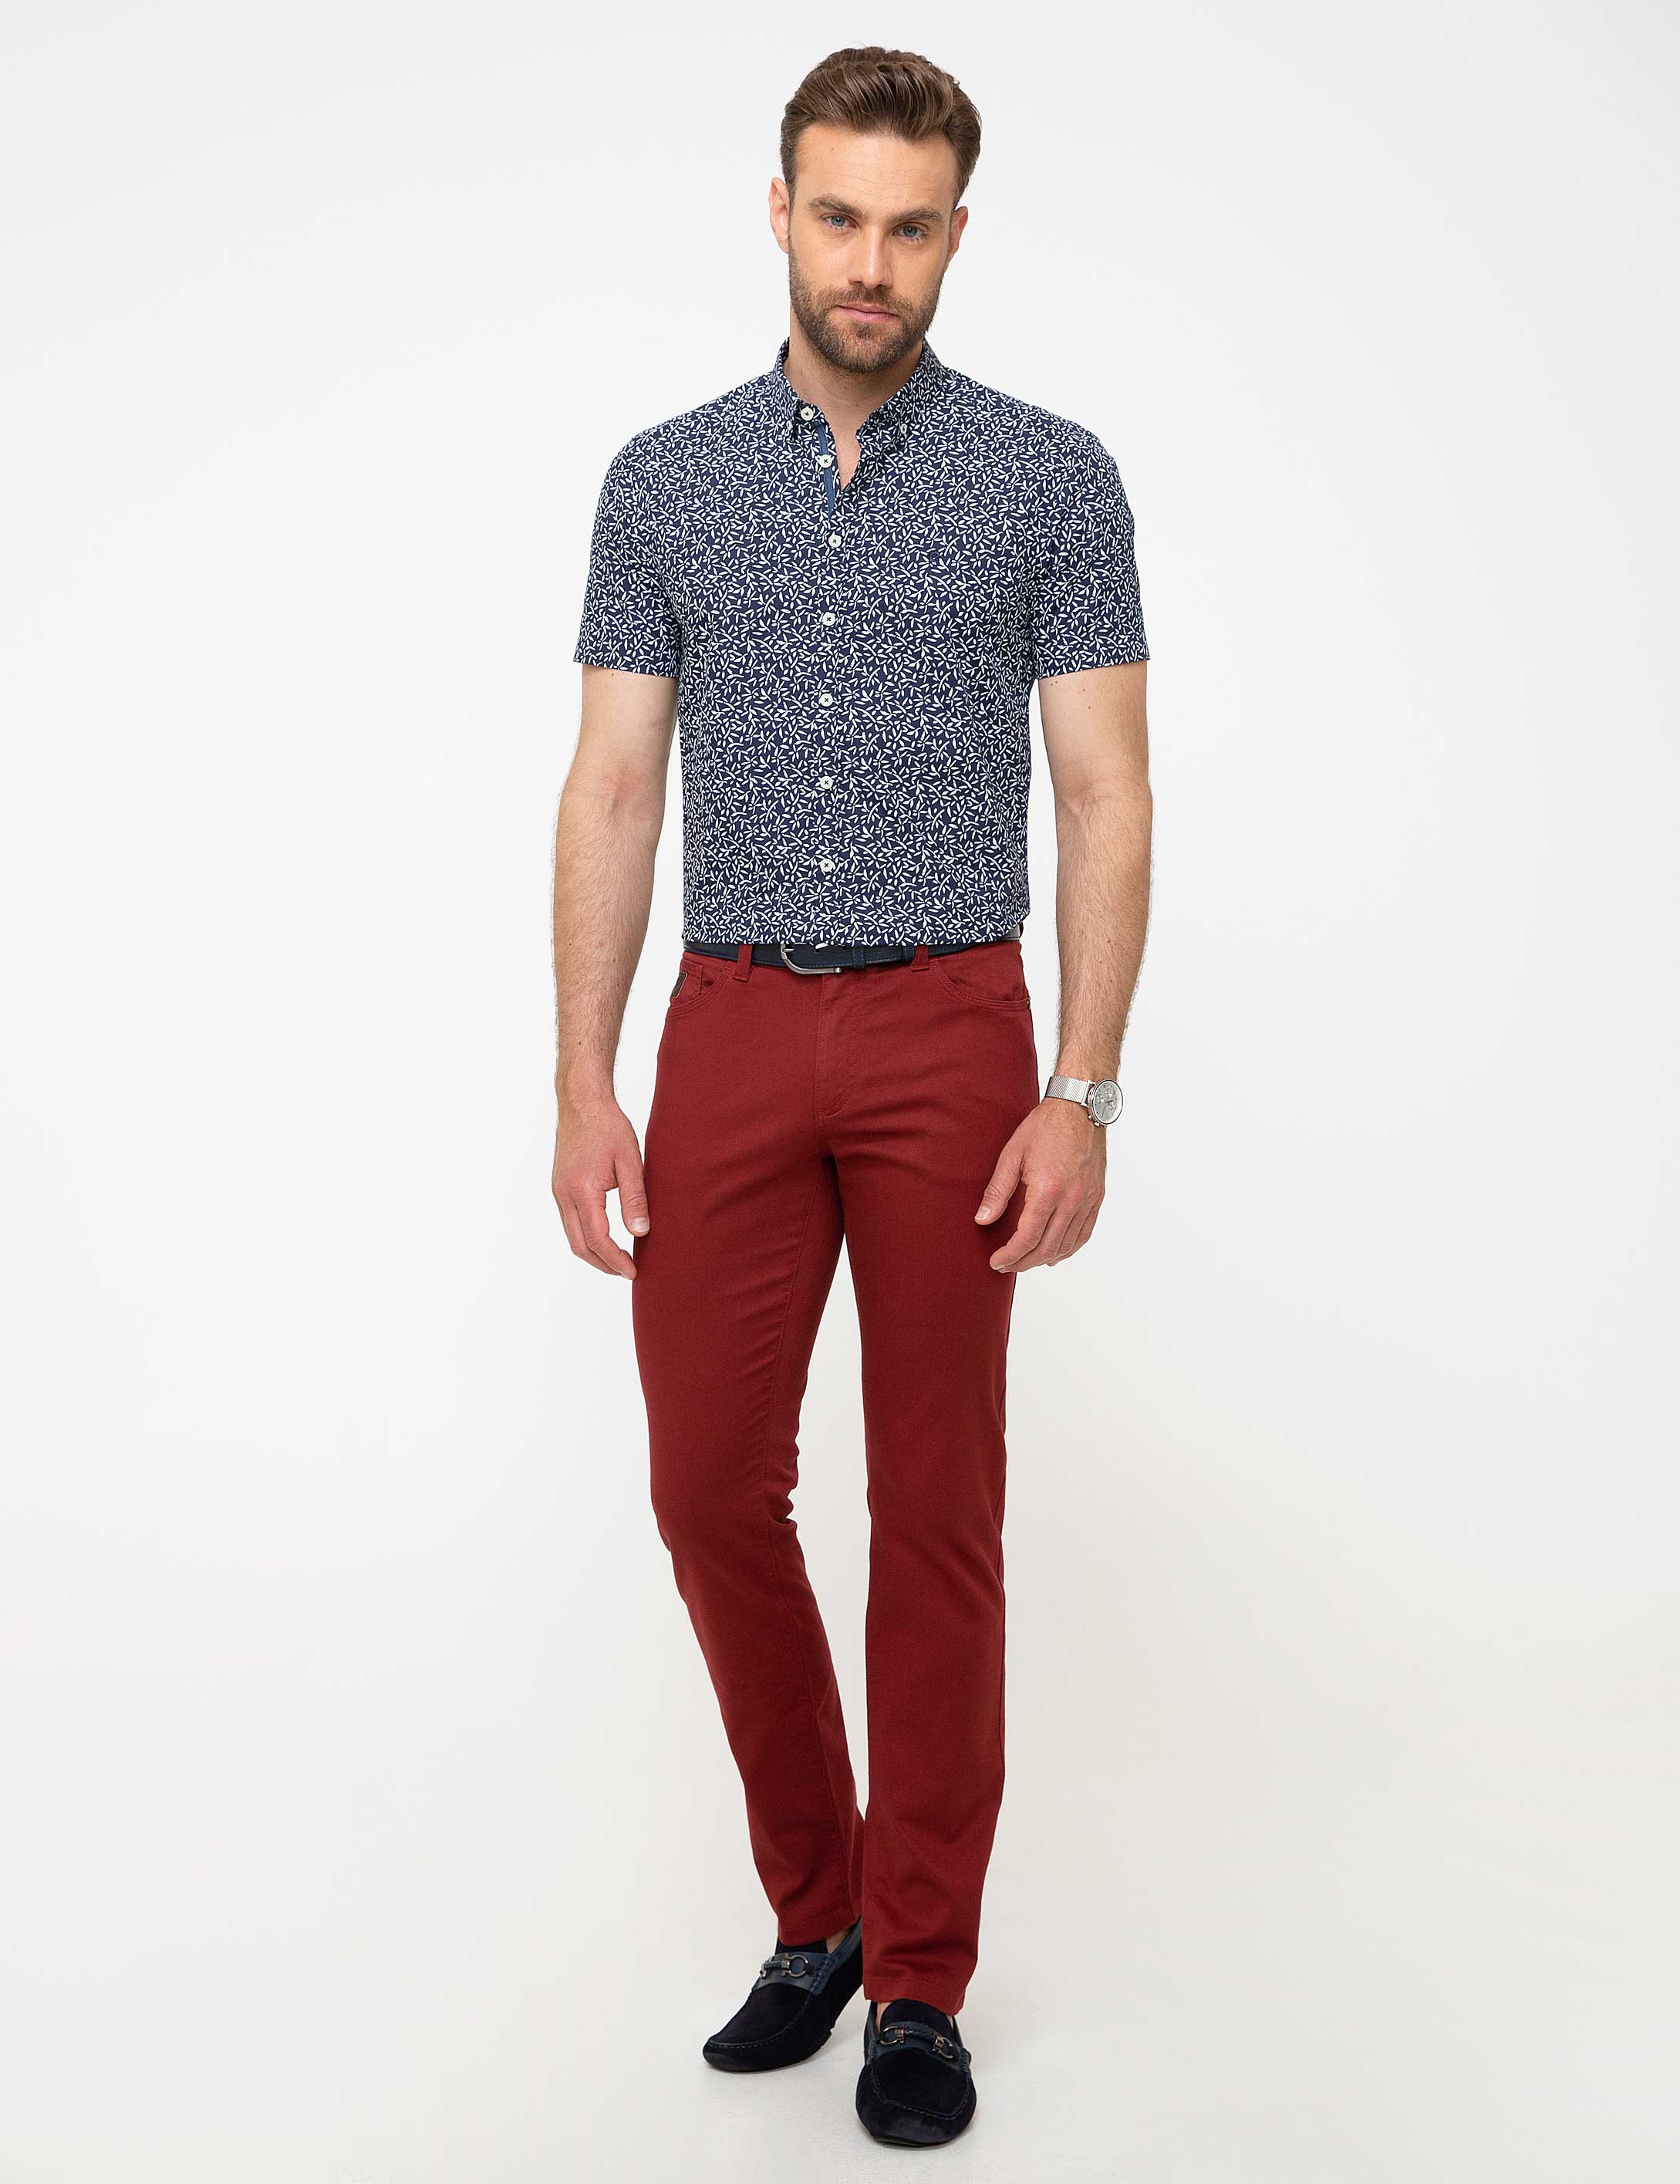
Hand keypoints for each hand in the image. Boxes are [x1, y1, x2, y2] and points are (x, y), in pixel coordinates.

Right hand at [553, 1092, 649, 1278]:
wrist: (582, 1102)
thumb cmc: (608, 1127)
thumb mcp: (630, 1161)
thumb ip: (635, 1199)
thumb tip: (640, 1233)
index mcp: (582, 1190)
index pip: (598, 1239)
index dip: (616, 1260)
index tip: (633, 1272)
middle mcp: (564, 1195)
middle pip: (580, 1245)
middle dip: (603, 1264)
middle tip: (626, 1272)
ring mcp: (558, 1192)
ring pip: (572, 1236)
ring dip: (593, 1253)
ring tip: (617, 1260)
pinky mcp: (559, 1187)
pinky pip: (569, 1222)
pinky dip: (585, 1237)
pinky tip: (604, 1237)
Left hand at [974, 1098, 1105, 1272]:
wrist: (1080, 1108)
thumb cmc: (1045, 1127)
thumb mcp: (1012, 1155)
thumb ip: (997, 1191)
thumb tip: (983, 1220)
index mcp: (1048, 1190)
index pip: (1027, 1237)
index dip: (1010, 1255)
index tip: (996, 1262)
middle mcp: (1071, 1200)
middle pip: (1047, 1248)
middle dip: (1024, 1262)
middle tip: (1006, 1265)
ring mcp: (1087, 1200)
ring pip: (1067, 1245)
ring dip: (1044, 1259)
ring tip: (1026, 1261)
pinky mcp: (1096, 1198)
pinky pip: (1084, 1233)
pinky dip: (1069, 1248)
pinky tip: (1056, 1253)